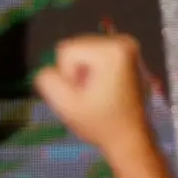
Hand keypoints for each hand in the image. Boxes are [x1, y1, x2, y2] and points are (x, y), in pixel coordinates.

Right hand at [34, 33, 149, 156]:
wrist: (130, 136)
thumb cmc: (101, 123)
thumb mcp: (66, 105)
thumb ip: (49, 81)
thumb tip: (47, 69)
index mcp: (112, 50)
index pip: (66, 51)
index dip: (67, 75)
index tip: (85, 94)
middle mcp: (122, 41)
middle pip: (74, 47)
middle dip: (75, 71)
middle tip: (91, 94)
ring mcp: (126, 45)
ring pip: (81, 50)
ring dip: (82, 71)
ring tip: (98, 92)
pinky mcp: (125, 52)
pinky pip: (91, 53)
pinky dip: (91, 69)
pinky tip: (103, 87)